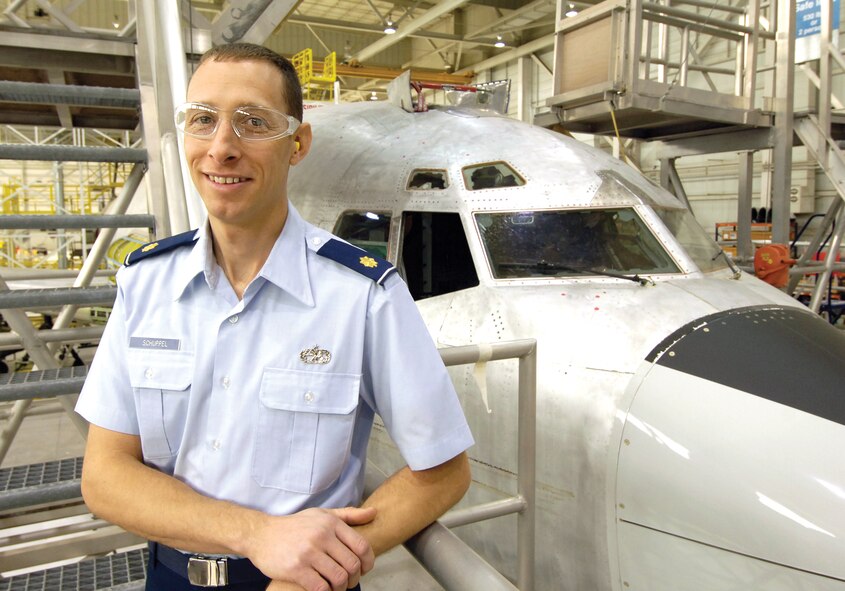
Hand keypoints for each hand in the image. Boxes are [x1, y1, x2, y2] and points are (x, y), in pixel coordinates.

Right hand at [248, 506, 375, 590]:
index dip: (368, 562)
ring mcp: (308, 553)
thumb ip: (349, 515)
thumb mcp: (322, 514)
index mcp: (331, 523)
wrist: (261, 534)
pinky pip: (321, 588)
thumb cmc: (295, 526)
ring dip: (341, 588)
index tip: (364, 569)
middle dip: (354, 578)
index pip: (362, 546)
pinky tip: (323, 589)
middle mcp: (322, 536)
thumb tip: (374, 513)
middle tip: (348, 582)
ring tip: (336, 587)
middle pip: (352, 565)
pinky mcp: (296, 569)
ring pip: (339, 578)